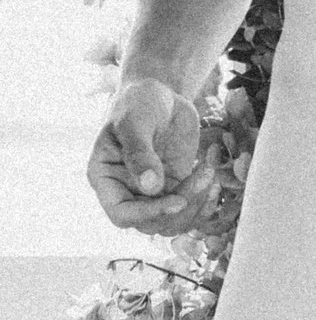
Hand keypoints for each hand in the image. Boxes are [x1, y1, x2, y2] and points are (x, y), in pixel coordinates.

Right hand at [90, 78, 218, 232]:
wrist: (158, 95)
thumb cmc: (137, 103)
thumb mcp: (134, 122)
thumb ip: (139, 153)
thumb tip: (150, 186)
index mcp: (105, 178)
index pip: (120, 213)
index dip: (147, 214)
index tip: (177, 200)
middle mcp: (125, 191)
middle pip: (148, 224)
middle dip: (178, 210)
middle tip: (202, 180)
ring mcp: (150, 192)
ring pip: (171, 222)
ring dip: (195, 208)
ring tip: (209, 177)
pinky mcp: (174, 188)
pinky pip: (189, 210)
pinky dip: (205, 203)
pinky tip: (214, 181)